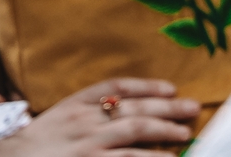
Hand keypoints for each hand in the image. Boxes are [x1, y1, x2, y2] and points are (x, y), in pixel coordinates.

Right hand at [0, 79, 197, 155]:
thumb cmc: (38, 145)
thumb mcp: (59, 119)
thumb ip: (87, 112)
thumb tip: (123, 110)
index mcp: (74, 104)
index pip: (115, 87)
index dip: (146, 86)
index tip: (170, 88)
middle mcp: (84, 121)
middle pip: (134, 109)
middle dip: (167, 108)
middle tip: (192, 108)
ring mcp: (89, 146)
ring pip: (136, 133)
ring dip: (165, 132)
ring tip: (186, 134)